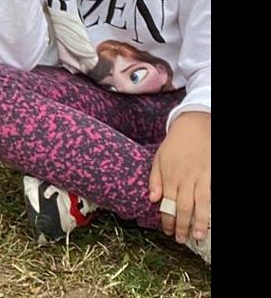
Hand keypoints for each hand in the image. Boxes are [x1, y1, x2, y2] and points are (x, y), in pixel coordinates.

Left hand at [148, 111, 210, 243]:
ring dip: (200, 222)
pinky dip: (212, 208)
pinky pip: (213, 194)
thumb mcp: (158, 158)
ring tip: (199, 236)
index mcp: (170, 176)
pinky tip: (211, 219)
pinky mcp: (213, 175)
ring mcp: (202, 177)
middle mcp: (186, 179)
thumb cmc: (175, 144)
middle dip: (183, 226)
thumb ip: (155, 179)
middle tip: (182, 240)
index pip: (167, 204)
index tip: (168, 231)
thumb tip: (152, 200)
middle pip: (184, 207)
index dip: (168, 220)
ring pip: (201, 204)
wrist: (195, 125)